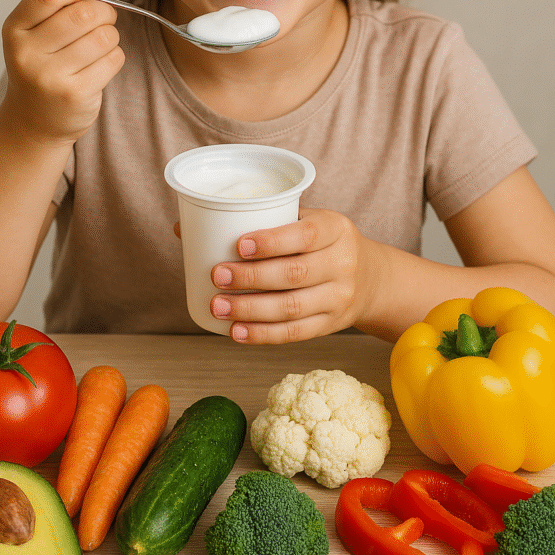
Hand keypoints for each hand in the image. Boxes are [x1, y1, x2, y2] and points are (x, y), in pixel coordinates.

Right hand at [0, 0, 124, 143]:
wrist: (35, 121)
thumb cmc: (41, 64)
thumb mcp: (36, 27)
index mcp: (14, 29)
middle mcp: (27, 53)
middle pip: (84, 14)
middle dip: (104, 10)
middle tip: (104, 17)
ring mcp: (50, 77)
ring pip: (103, 36)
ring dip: (111, 35)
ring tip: (99, 43)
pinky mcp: (75, 95)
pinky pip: (113, 59)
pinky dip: (114, 57)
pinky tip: (100, 65)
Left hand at [208, 208, 373, 343]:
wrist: (371, 278)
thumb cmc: (322, 242)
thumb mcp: (306, 220)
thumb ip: (260, 219)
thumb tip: (184, 225)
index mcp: (335, 228)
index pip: (305, 234)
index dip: (271, 241)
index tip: (238, 245)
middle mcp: (342, 263)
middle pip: (294, 274)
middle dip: (251, 277)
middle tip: (217, 275)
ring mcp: (339, 297)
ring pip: (291, 307)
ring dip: (250, 309)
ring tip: (218, 305)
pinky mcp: (331, 324)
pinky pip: (295, 333)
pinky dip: (263, 334)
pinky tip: (237, 331)